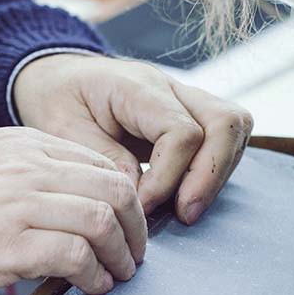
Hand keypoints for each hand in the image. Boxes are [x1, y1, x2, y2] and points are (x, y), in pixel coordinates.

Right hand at [0, 126, 146, 294]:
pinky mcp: (5, 245)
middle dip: (135, 226)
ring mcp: (12, 202)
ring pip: (101, 218)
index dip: (125, 198)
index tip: (127, 227)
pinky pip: (76, 256)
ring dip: (120, 254)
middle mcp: (19, 165)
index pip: (98, 159)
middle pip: (112, 186)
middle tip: (134, 255)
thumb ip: (26, 178)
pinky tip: (92, 288)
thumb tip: (80, 206)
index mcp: (16, 143)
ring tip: (117, 276)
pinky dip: (94, 276)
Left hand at [13, 53, 252, 223]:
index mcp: (137, 86)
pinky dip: (215, 169)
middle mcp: (172, 88)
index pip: (181, 131)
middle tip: (184, 215)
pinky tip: (186, 195)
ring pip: (235, 128)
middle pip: (225, 122)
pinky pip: (226, 138)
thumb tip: (141, 192)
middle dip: (210, 176)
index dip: (169, 177)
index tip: (143, 206)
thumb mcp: (63, 129)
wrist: (59, 79)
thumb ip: (104, 159)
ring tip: (186, 210)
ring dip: (217, 174)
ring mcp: (187, 99)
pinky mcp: (192, 116)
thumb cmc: (58, 101)